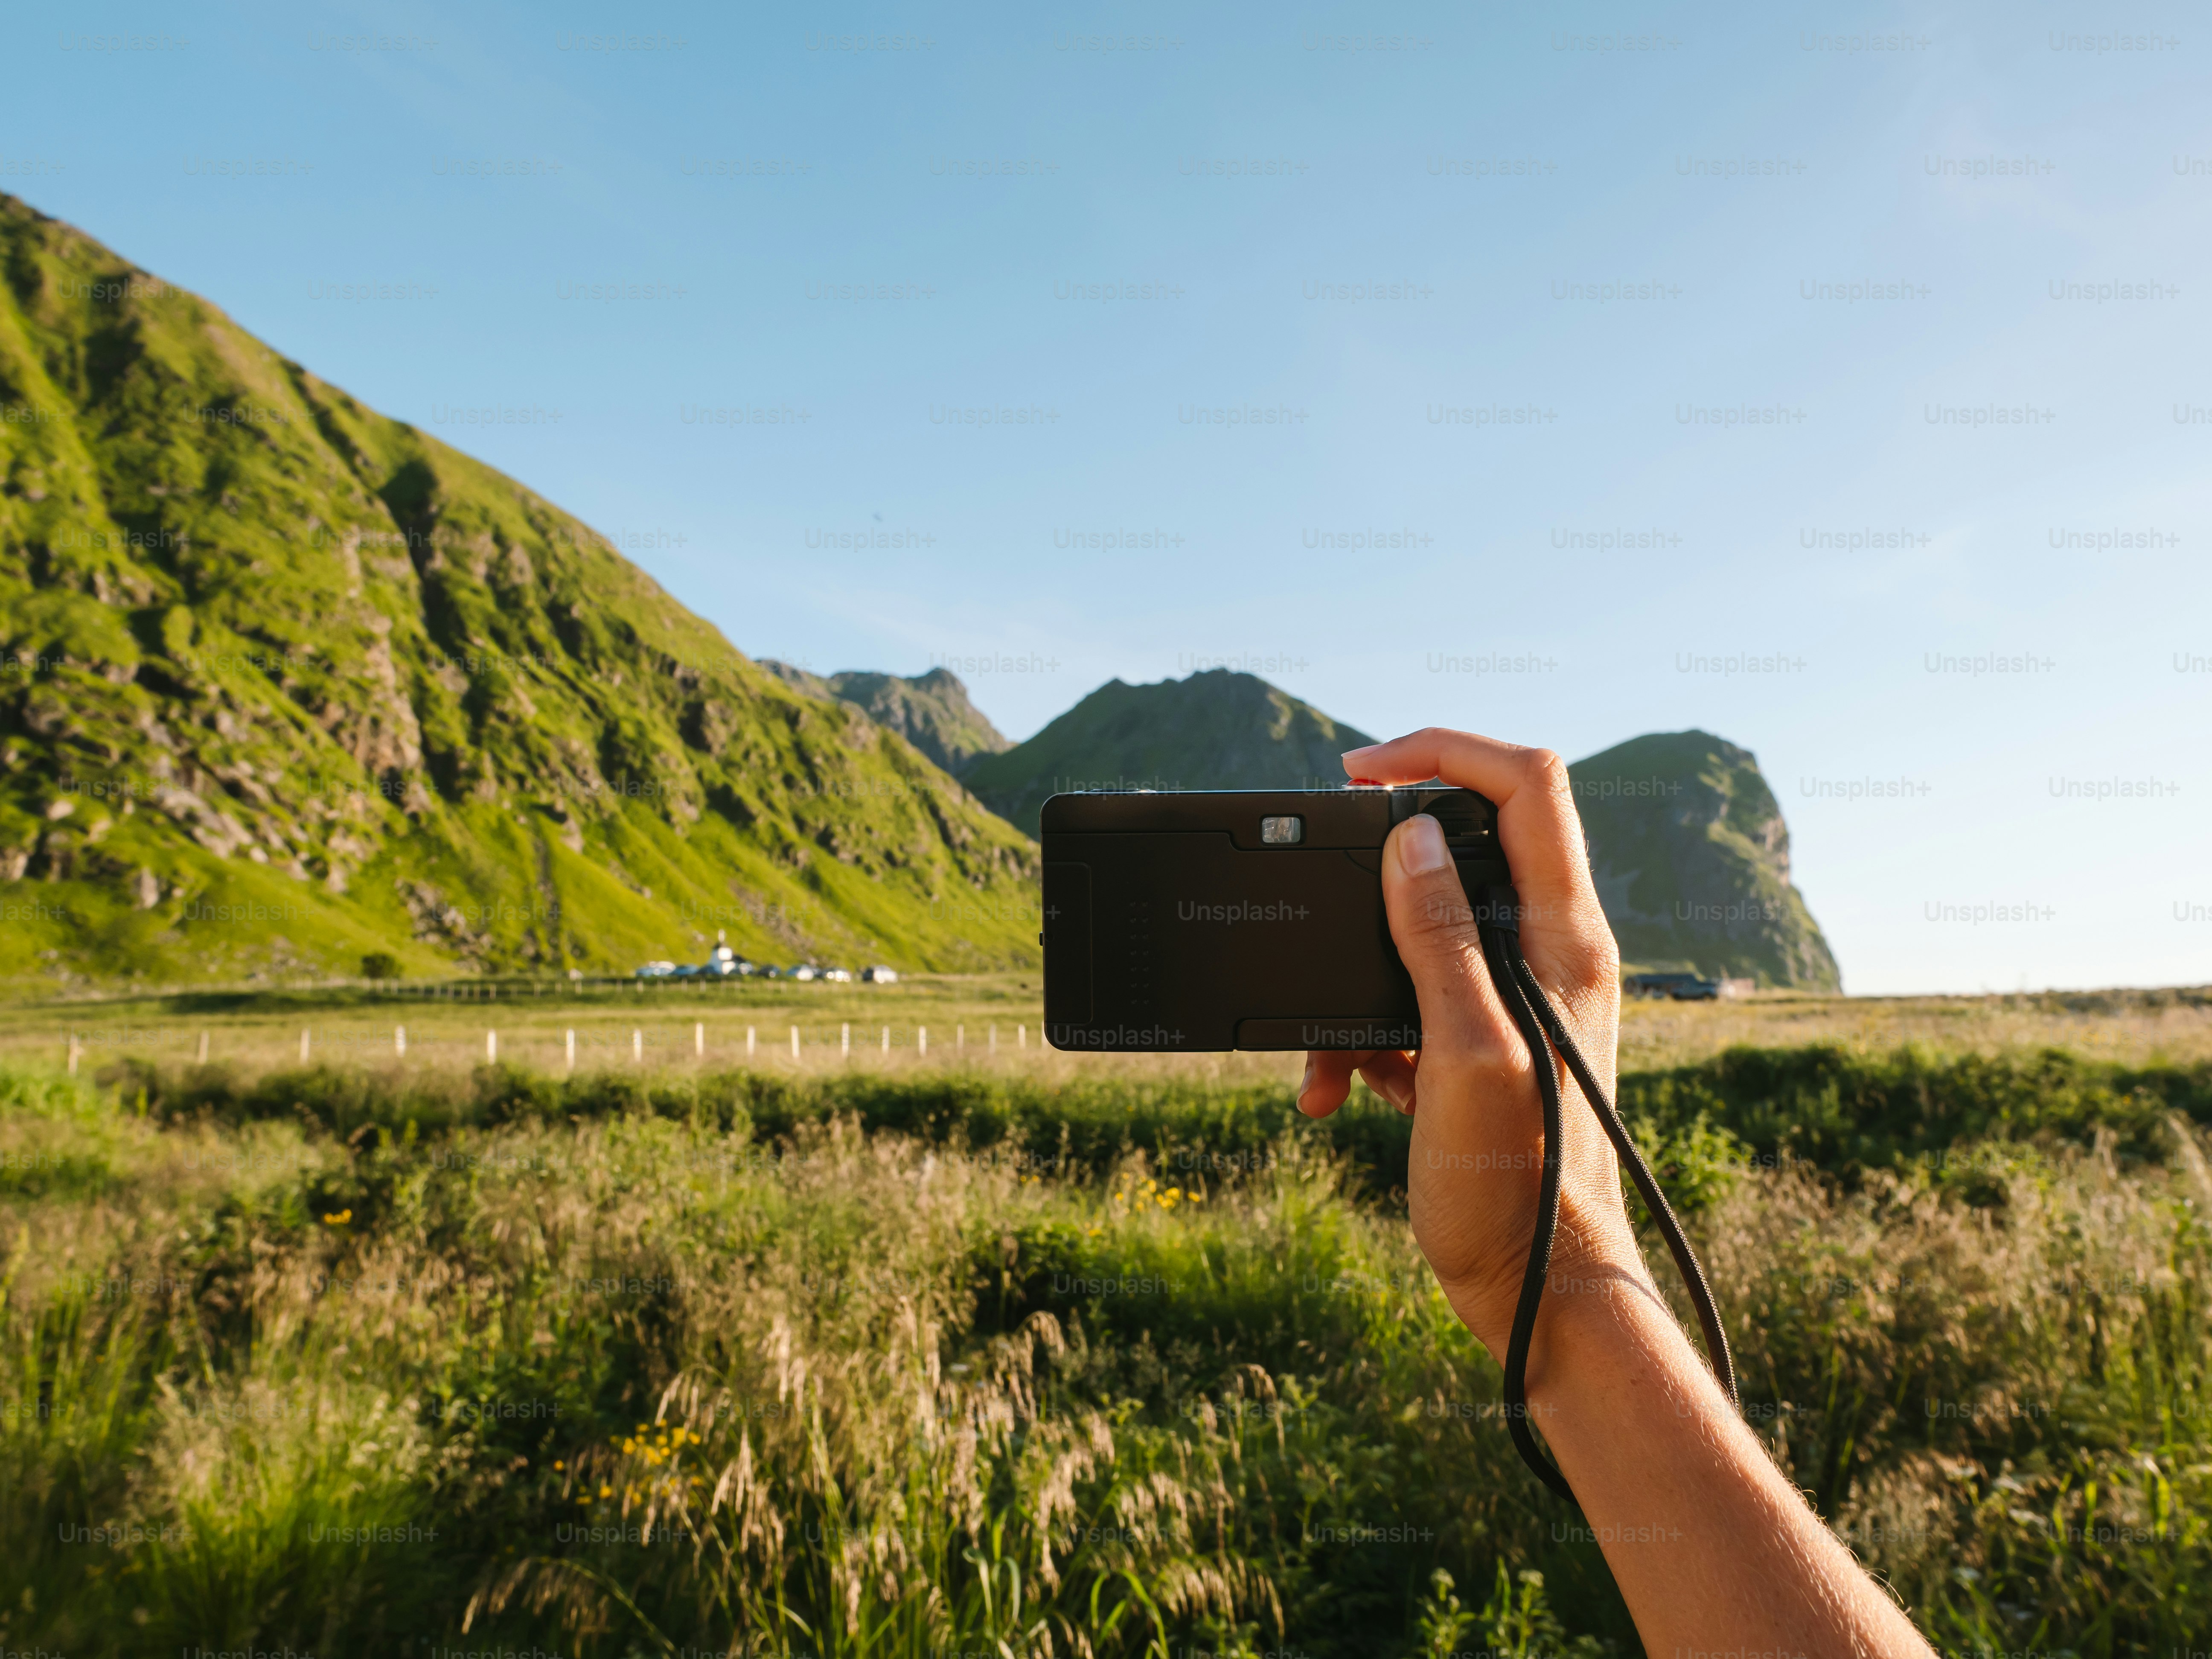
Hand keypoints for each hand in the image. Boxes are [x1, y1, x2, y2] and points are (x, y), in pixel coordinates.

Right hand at [1296, 728, 1645, 1360]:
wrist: (1538, 1297)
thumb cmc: (1518, 1189)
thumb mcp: (1462, 1052)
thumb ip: (1437, 939)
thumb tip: (1407, 837)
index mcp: (1563, 939)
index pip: (1525, 785)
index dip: (1442, 752)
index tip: (1359, 774)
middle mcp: (1549, 953)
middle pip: (1462, 846)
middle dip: (1374, 872)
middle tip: (1318, 883)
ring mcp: (1517, 997)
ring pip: (1419, 934)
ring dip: (1353, 983)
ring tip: (1323, 1063)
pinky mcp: (1482, 1043)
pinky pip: (1409, 1001)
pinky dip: (1362, 1036)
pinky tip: (1340, 1092)